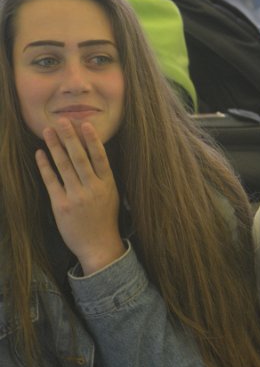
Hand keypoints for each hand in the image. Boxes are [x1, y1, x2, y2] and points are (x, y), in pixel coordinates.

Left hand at [36, 120, 123, 275]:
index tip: (84, 125)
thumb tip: (94, 156)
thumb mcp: (112, 196)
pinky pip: (52, 181)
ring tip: (48, 131)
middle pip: (80, 158)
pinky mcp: (62, 205)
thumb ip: (103, 178)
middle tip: (62, 121)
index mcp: (108, 185)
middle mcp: (93, 188)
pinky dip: (45, 166)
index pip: (100, 157)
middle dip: (70, 138)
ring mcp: (77, 197)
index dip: (92, 140)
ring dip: (55, 147)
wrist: (98, 246)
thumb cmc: (105, 220)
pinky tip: (40, 153)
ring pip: (65, 166)